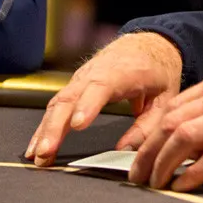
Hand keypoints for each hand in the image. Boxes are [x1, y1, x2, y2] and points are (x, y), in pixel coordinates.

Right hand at [26, 32, 182, 165]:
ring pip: (57, 103)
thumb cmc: (157, 70)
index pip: (102, 86)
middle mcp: (96, 73)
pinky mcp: (75, 87)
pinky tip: (37, 147)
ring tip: (37, 157)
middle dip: (56, 126)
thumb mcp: (166, 96)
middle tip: (47, 152)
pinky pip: (56, 106)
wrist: (148, 45)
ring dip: (45, 130)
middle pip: (70, 97)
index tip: (78, 124)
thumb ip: (148, 125)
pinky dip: (45, 127)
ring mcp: (82, 79)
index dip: (88, 104)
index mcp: (124, 72)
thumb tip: (124, 151)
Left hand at [128, 69, 202, 190]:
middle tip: (138, 173)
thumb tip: (189, 137)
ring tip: (155, 181)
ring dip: (163, 163)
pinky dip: (193, 173)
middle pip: (172, 121)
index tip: (138, 152)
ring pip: (185, 137)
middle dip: (148, 151)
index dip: (149, 132)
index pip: (174, 106)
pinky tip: (183, 185)